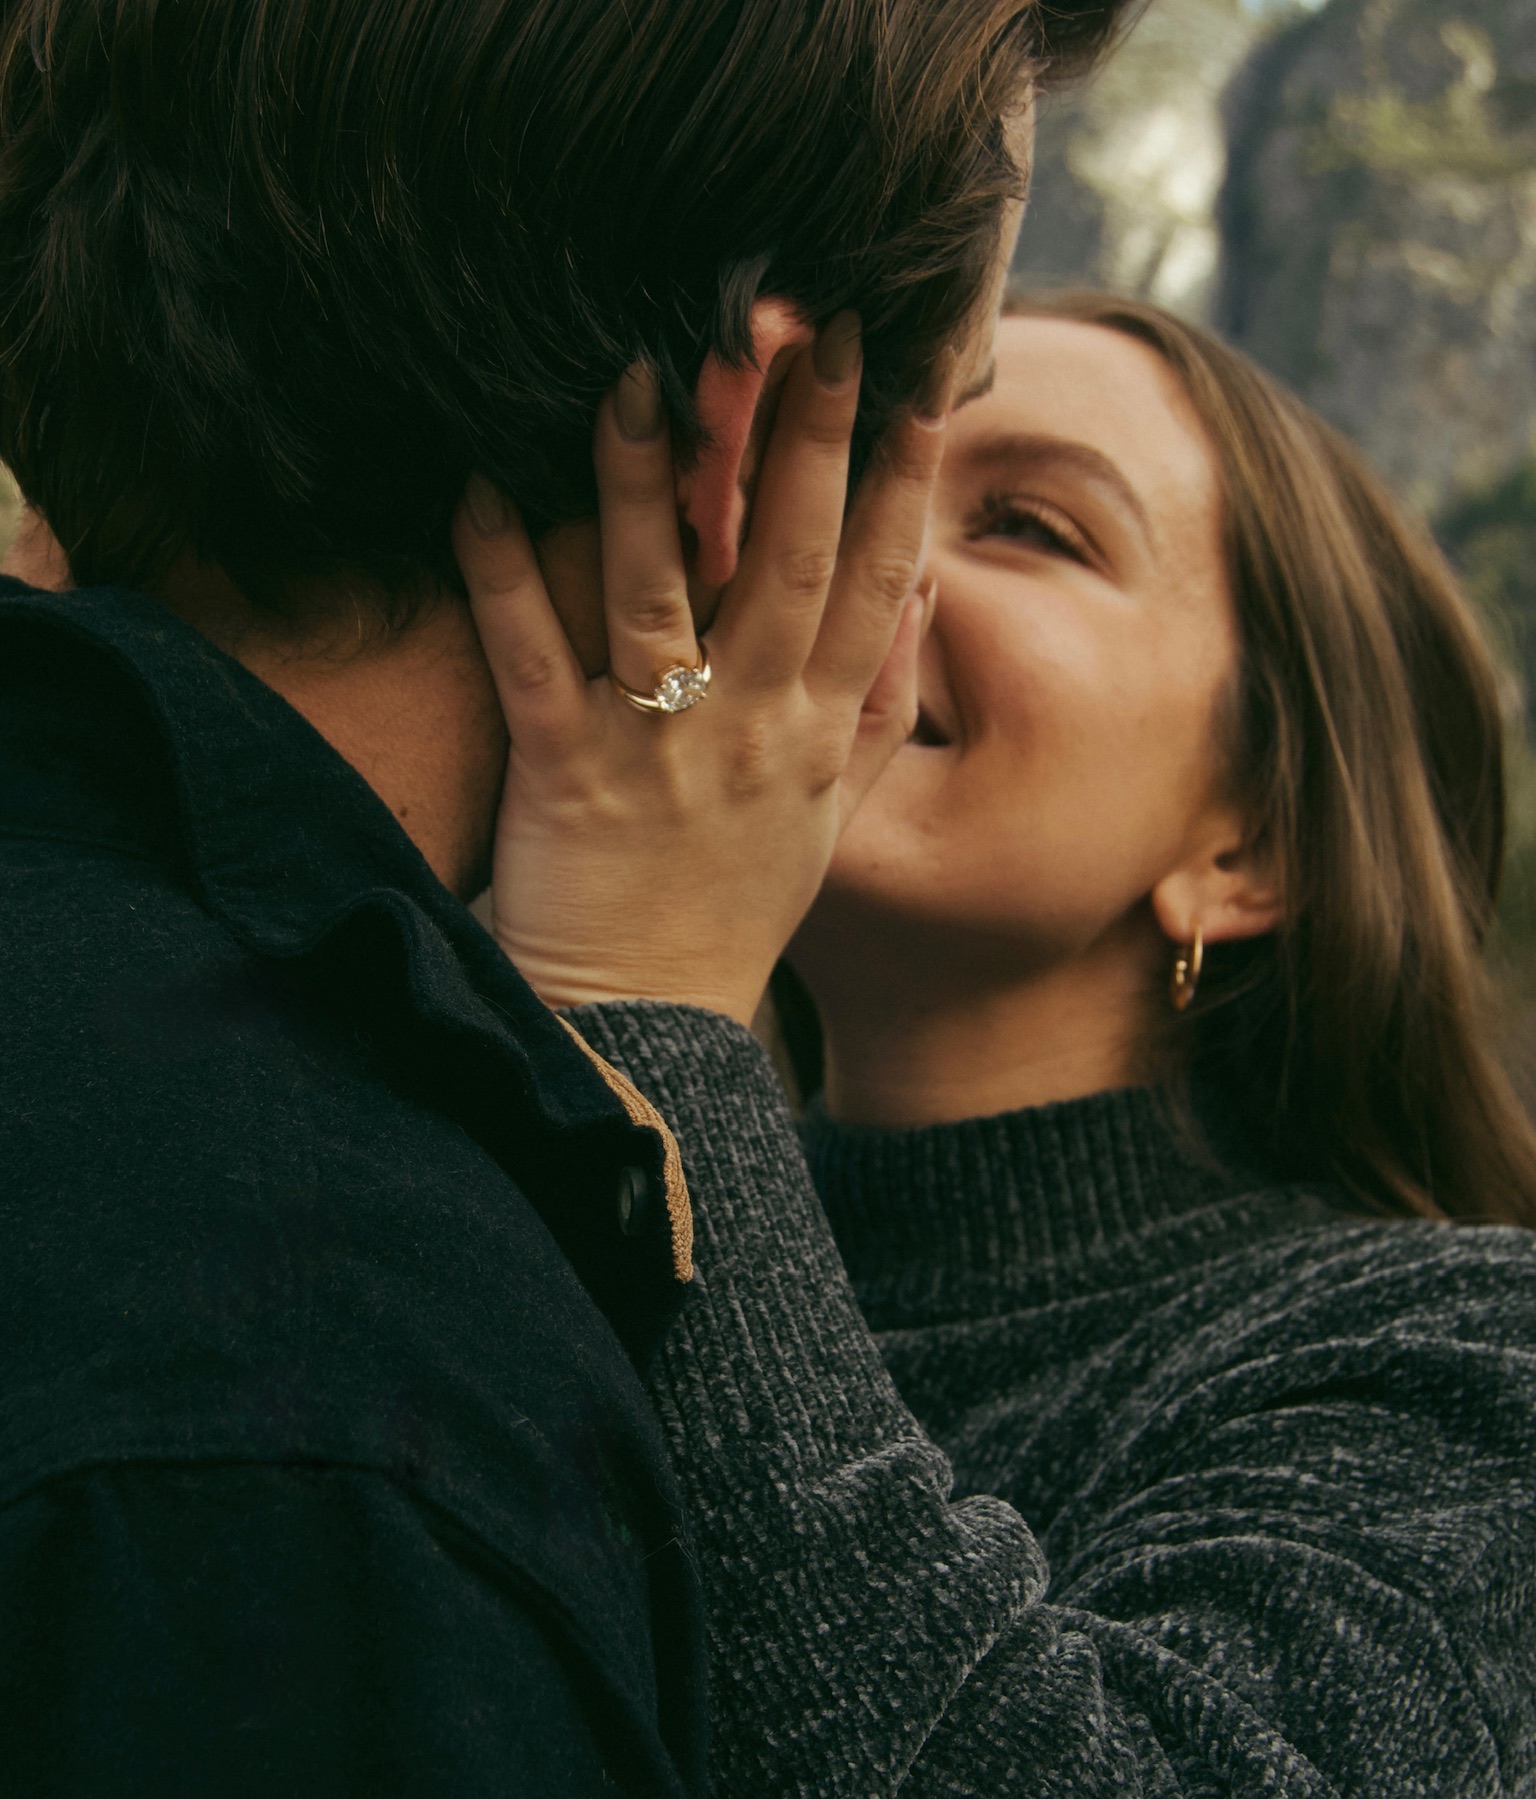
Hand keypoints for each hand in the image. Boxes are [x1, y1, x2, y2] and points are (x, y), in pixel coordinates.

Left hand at [452, 320, 943, 1024]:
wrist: (648, 1036)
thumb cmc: (732, 913)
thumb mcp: (831, 815)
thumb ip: (879, 701)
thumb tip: (924, 583)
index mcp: (816, 735)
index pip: (879, 586)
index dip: (903, 480)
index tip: (921, 378)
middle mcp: (750, 732)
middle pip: (790, 565)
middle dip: (809, 441)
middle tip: (819, 326)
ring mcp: (656, 750)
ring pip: (657, 594)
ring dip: (647, 478)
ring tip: (637, 368)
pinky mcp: (562, 774)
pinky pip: (529, 657)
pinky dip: (498, 572)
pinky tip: (475, 486)